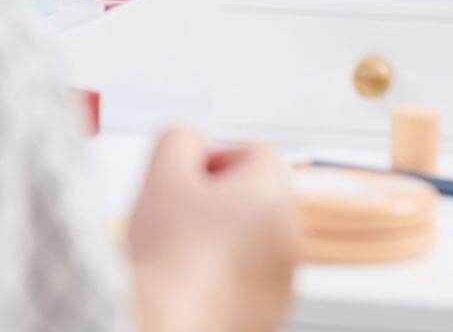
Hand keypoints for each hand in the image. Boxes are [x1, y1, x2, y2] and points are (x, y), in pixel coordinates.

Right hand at [128, 130, 297, 331]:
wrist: (170, 331)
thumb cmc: (168, 256)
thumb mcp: (162, 173)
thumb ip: (181, 139)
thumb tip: (193, 144)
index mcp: (271, 196)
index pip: (257, 152)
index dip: (217, 155)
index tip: (188, 177)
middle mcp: (290, 237)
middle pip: (258, 195)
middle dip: (219, 196)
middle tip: (180, 211)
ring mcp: (284, 282)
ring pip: (253, 236)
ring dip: (223, 234)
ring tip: (181, 250)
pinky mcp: (271, 314)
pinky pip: (250, 276)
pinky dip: (225, 272)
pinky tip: (190, 280)